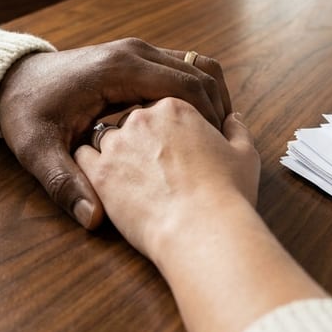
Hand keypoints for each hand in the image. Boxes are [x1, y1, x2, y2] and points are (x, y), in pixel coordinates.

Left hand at [0, 38, 231, 228]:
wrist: (10, 80)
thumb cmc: (26, 113)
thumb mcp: (38, 152)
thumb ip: (66, 184)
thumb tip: (93, 219)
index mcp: (120, 69)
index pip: (186, 87)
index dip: (209, 120)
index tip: (217, 154)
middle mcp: (135, 52)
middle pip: (199, 74)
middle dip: (217, 110)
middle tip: (223, 151)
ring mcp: (138, 51)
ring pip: (195, 68)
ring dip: (211, 99)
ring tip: (216, 138)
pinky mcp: (137, 58)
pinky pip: (181, 70)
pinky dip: (196, 93)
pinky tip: (195, 126)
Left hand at [74, 99, 259, 258]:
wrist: (200, 231)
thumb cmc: (227, 193)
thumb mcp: (245, 157)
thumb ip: (238, 133)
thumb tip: (233, 119)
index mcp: (174, 104)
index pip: (172, 100)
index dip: (184, 122)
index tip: (193, 141)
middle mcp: (141, 116)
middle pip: (141, 113)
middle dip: (153, 132)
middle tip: (169, 157)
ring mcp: (117, 142)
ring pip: (111, 131)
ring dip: (121, 145)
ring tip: (141, 171)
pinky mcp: (100, 171)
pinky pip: (86, 155)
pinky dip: (93, 160)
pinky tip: (111, 176)